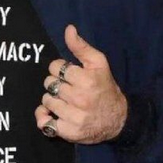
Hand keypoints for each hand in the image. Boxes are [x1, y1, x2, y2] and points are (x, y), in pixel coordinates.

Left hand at [35, 24, 127, 143]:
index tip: (68, 74)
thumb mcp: (98, 63)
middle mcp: (80, 99)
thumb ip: (81, 46)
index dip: (60, 69)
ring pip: (46, 100)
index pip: (55, 67)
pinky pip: (44, 123)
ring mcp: (74, 117)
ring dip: (52, 99)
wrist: (118, 119)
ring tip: (64, 100)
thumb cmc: (105, 87)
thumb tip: (68, 29)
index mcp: (87, 80)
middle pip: (49, 83)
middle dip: (56, 83)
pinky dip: (44, 118)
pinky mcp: (69, 132)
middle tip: (67, 87)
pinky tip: (52, 115)